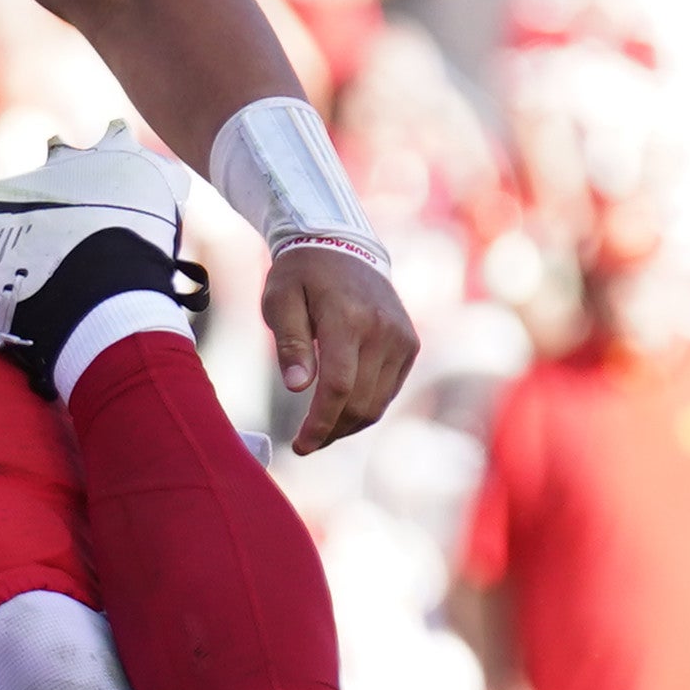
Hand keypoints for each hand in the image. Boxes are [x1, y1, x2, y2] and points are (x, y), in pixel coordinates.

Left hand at [261, 239, 417, 452]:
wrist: (342, 244)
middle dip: (331, 431)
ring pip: (377, 402)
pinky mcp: (409, 343)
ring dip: (348, 425)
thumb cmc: (301, 274)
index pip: (338, 387)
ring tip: (321, 430)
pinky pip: (389, 390)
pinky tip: (341, 408)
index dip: (320, 424)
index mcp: (348, 318)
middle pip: (360, 402)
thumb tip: (300, 388)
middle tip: (305, 443)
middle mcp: (383, 330)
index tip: (300, 446)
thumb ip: (290, 344)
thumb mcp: (279, 300)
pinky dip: (366, 406)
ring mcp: (401, 337)